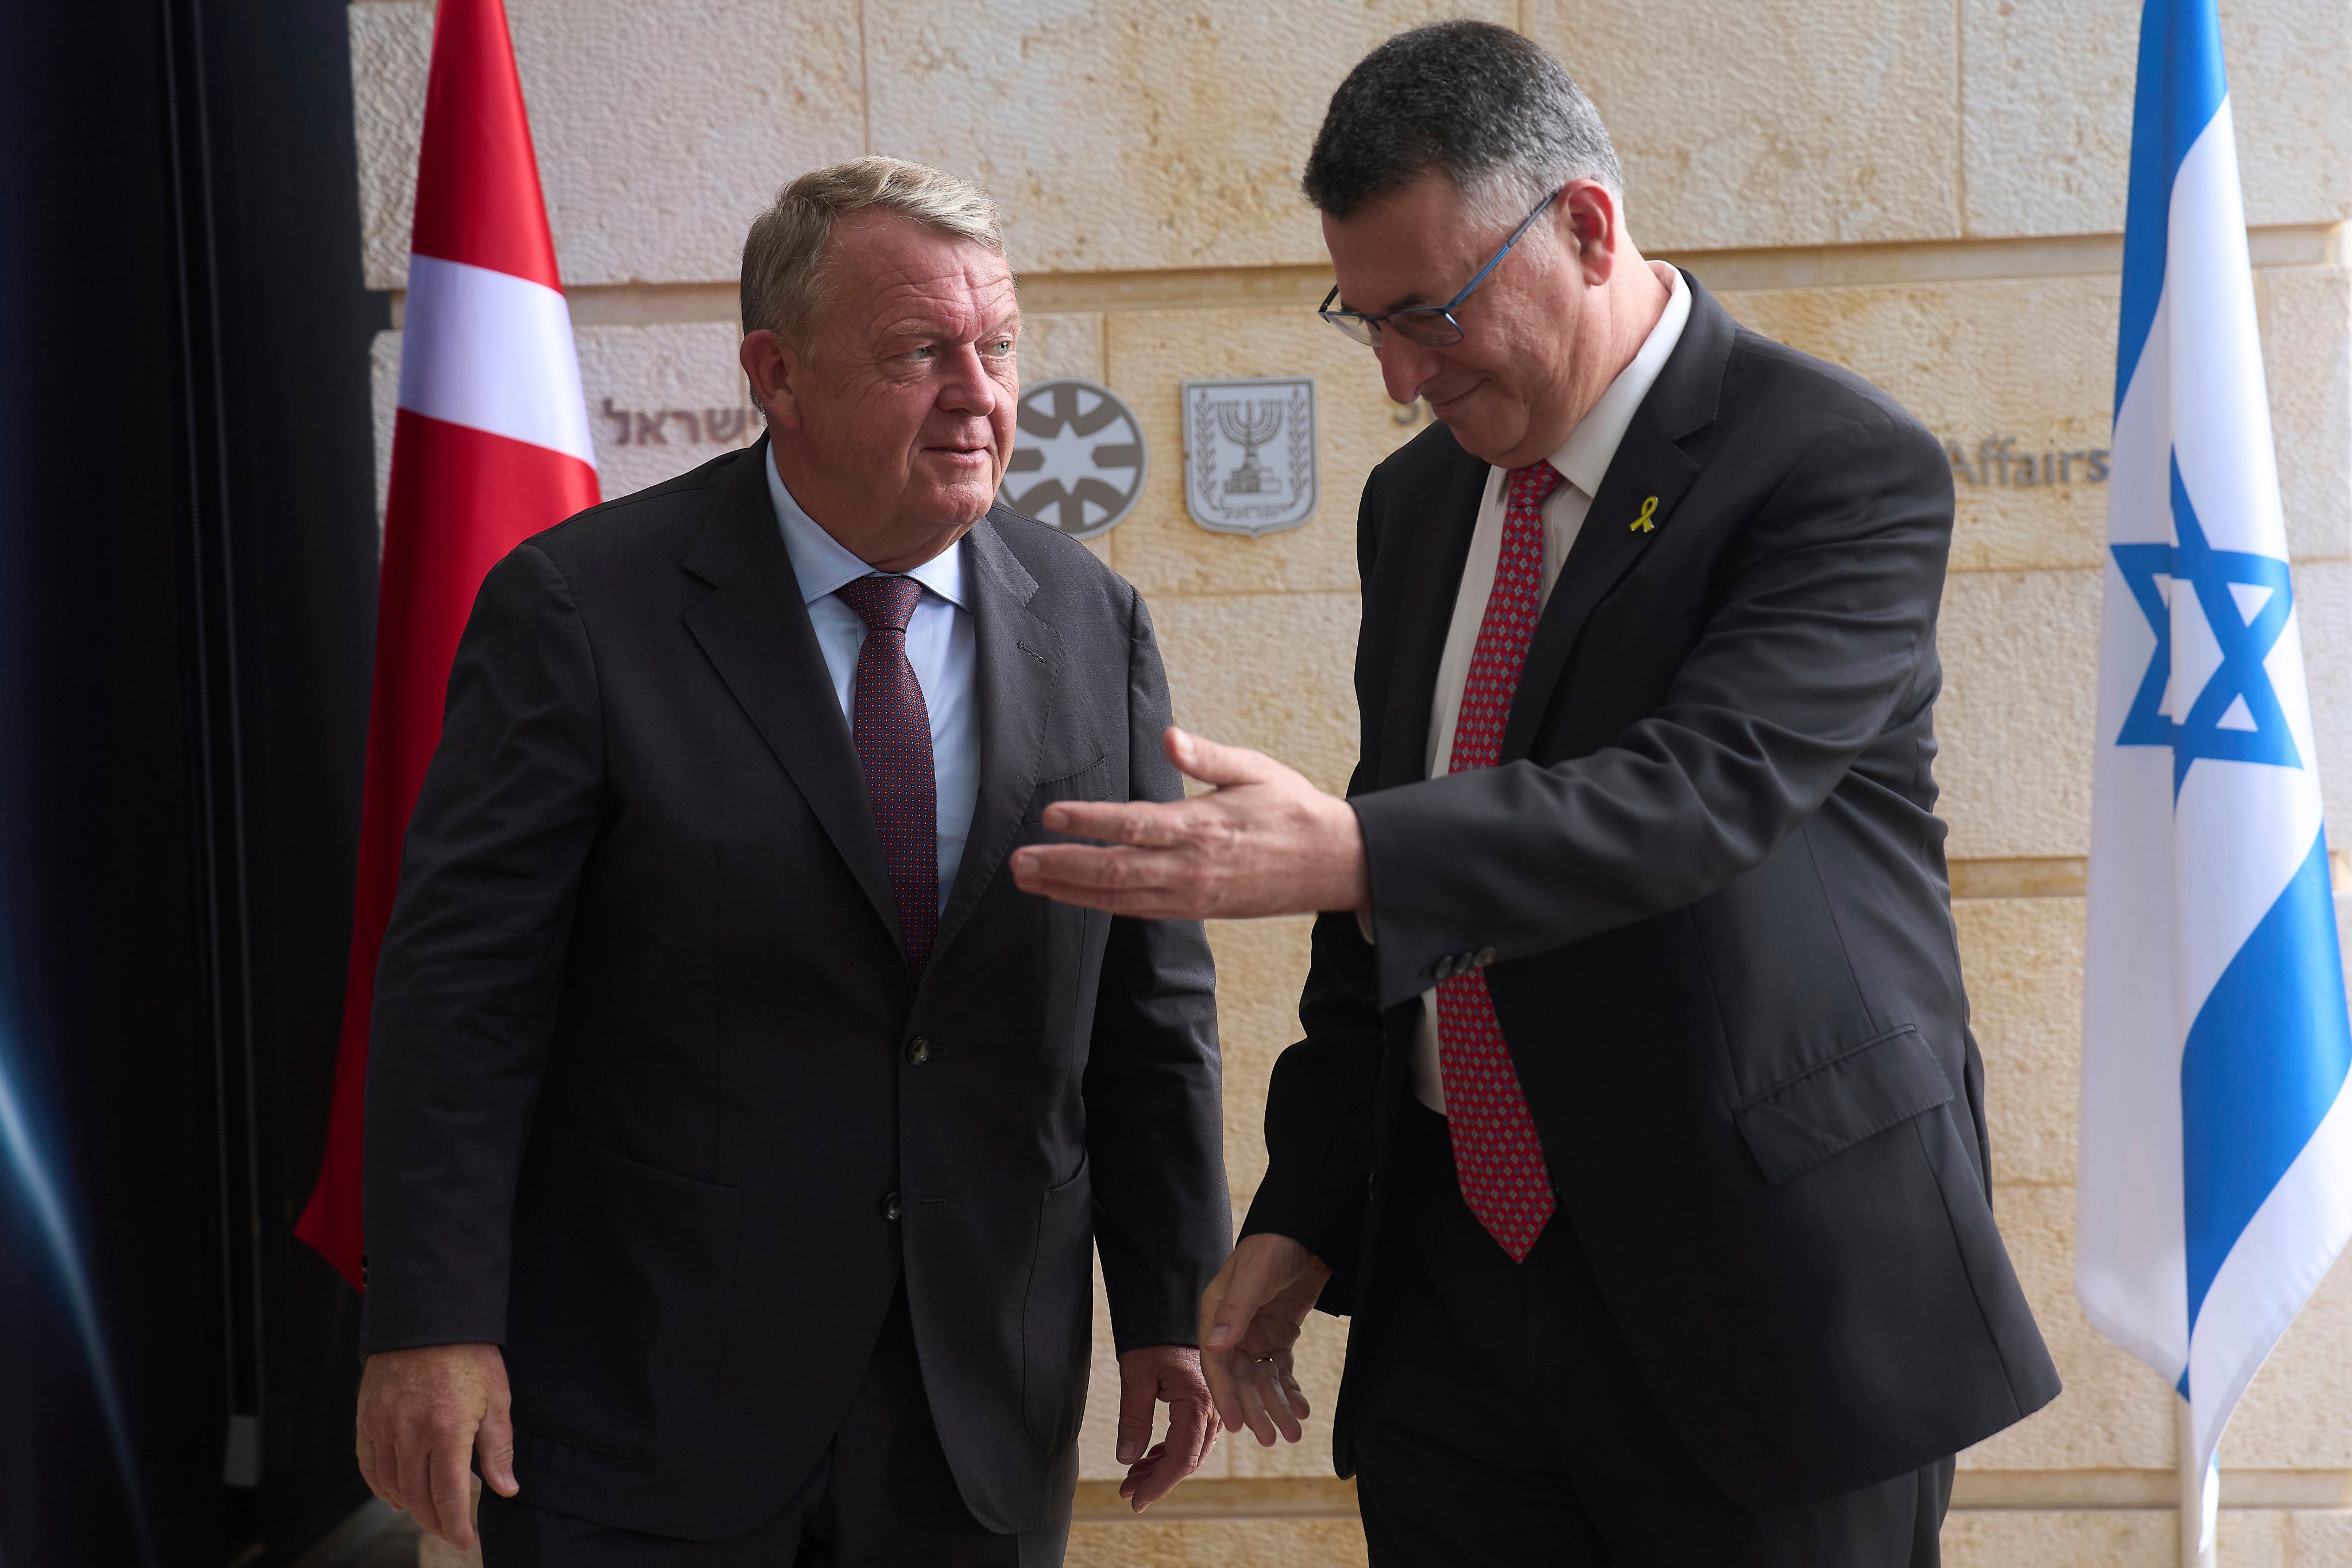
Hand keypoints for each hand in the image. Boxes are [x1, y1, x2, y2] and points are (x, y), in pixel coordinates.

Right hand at [355, 1343, 517, 1549]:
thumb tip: (506, 1488)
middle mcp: (410, 1433)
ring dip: (408, 1505)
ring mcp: (383, 1426)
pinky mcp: (366, 1417)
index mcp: (447, 1431)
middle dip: (434, 1520)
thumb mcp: (497, 1399)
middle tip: (448, 1531)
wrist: (430, 1317)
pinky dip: (380, 1485)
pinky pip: (368, 1463)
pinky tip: (394, 1495)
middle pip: (418, 1495)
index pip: (449, 1495)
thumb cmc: (470, 1356)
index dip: (456, 1524)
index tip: (464, 1540)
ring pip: (390, 1483)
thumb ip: (498, 1449)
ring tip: (426, 1514)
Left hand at [1009, 728, 1368, 919]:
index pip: (1134, 825)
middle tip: (1019, 862)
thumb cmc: (1292, 810)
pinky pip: (1138, 911)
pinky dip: (1100, 905)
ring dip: (1070, 891)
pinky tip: (1073, 897)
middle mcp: (1190, 867)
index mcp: (1203, 827)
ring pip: (1118, 898)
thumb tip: (1170, 737)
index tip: (1052, 815)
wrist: (1332, 864)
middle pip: (1113, 871)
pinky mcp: (1195, 910)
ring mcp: (1190, 895)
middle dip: (1061, 867)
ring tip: (1030, 881)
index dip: (1090, 821)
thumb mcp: (1255, 770)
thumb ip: (1207, 757)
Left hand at [1114, 1344, 1217, 1511]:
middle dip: (1157, 1479)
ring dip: (1162, 1467)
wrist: (1168, 1307)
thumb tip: (1127, 1459)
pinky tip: (1149, 1457)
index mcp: (1197, 1402)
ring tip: (1132, 1478)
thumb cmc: (1152, 1337)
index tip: (1136, 1500)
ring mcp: (1212, 1404)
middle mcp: (1212, 1407)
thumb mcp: (1136, 1376)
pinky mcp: (1205, 1399)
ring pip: (1191, 1449)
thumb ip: (1133, 1418)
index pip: (1182, 1458)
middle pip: (1189, 1459)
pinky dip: (1170, 1450)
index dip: (1159, 1484)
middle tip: (1127, 1491)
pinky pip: (1192, 1435)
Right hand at [1199, 1234, 1331, 1445]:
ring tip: (1294, 1433)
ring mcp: (1257, 1333)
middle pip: (1242, 1379)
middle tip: (1271, 1440)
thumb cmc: (1274, 1246)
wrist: (1308, 1229)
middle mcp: (1233, 1328)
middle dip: (1256, 1410)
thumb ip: (1235, 1310)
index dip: (1227, 1396)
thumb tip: (1214, 1345)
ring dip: (1277, 1406)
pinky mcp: (1279, 1334)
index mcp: (1216, 1315)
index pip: (1217, 1364)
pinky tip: (1303, 1409)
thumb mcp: (1254, 1275)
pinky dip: (1291, 1391)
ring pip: (1263, 1380)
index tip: (1238, 1427)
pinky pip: (1281, 1370)